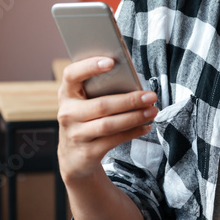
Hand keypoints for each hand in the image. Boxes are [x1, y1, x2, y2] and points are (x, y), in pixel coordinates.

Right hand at [57, 57, 156, 182]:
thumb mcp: (85, 103)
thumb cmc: (86, 119)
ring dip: (135, 117)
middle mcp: (67, 113)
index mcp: (67, 94)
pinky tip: (145, 126)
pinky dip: (133, 132)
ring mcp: (76, 135)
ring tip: (153, 111)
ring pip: (109, 124)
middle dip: (130, 100)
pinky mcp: (87, 152)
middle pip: (101, 105)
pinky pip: (114, 140)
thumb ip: (100, 90)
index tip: (111, 61)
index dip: (89, 67)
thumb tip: (133, 82)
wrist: (73, 157)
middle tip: (151, 96)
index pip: (72, 75)